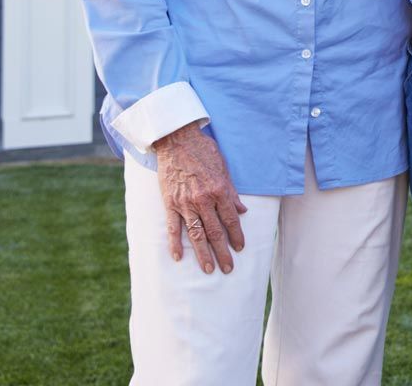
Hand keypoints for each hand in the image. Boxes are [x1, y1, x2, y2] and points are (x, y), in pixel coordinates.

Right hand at [153, 123, 247, 274]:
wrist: (177, 140)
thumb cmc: (204, 152)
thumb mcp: (224, 169)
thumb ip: (232, 192)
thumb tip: (242, 210)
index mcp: (220, 190)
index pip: (231, 220)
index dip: (237, 236)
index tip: (240, 248)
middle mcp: (203, 200)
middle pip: (215, 232)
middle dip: (222, 252)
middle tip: (228, 269)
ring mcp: (185, 203)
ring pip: (196, 234)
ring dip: (203, 254)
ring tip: (208, 269)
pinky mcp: (170, 203)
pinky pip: (172, 227)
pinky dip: (174, 244)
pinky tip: (178, 257)